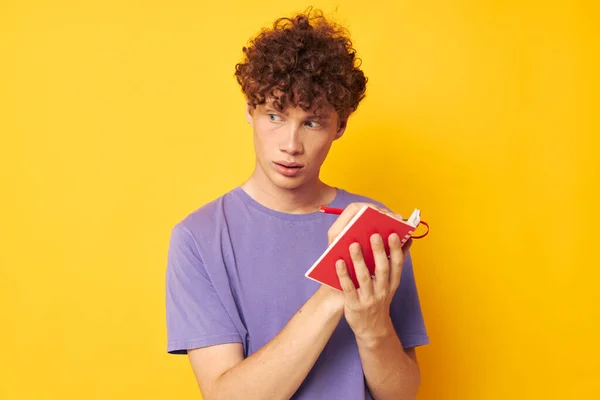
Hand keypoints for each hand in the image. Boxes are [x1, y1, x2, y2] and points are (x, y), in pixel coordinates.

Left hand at [328, 203, 411, 341]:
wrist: (372, 329)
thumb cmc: (379, 298)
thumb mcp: (391, 284)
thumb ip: (396, 262)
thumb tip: (405, 239)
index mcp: (392, 282)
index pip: (397, 264)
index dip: (396, 249)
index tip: (393, 234)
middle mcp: (382, 289)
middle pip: (382, 269)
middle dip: (379, 251)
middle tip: (374, 234)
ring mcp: (368, 297)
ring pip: (364, 277)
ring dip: (359, 261)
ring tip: (354, 244)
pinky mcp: (354, 304)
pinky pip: (348, 288)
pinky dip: (343, 275)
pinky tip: (338, 263)